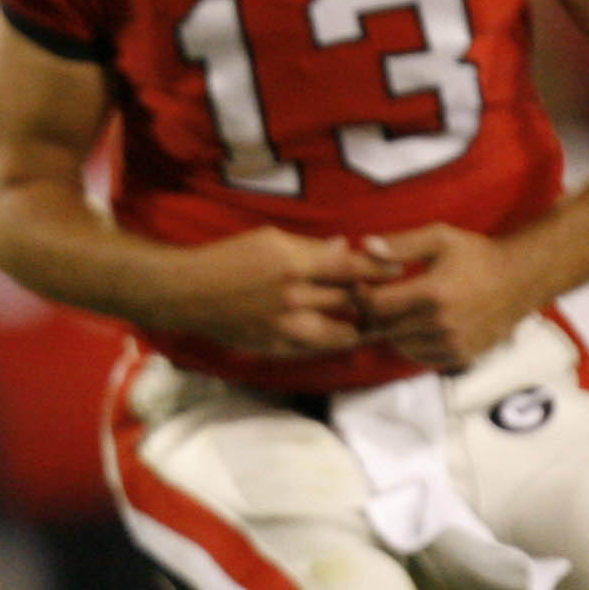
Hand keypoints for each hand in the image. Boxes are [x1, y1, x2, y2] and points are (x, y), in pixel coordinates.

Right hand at [162, 228, 384, 356]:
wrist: (188, 293)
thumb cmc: (228, 258)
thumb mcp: (269, 240)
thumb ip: (310, 248)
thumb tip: (345, 248)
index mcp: (294, 265)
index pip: (353, 269)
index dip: (381, 270)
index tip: (400, 270)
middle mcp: (294, 298)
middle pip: (351, 302)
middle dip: (375, 300)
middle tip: (396, 299)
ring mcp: (286, 327)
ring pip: (341, 333)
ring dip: (360, 328)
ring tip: (375, 323)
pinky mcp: (276, 347)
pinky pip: (317, 349)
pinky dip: (334, 342)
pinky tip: (343, 336)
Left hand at [357, 224, 535, 369]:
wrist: (520, 279)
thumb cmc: (477, 255)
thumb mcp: (440, 238)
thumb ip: (400, 244)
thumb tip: (364, 247)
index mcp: (434, 293)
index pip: (376, 305)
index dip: (362, 296)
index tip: (363, 285)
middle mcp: (443, 324)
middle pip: (384, 328)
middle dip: (375, 313)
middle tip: (378, 296)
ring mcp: (453, 344)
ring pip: (399, 345)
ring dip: (392, 330)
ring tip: (398, 309)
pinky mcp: (461, 357)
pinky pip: (420, 357)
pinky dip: (412, 344)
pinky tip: (417, 324)